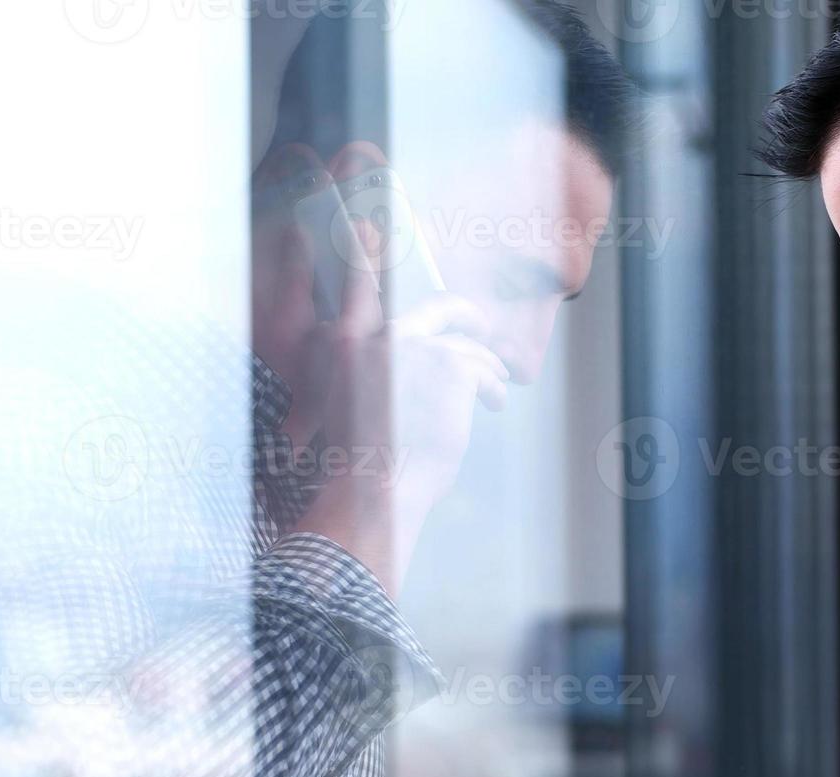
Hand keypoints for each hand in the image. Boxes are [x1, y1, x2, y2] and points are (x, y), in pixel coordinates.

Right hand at [294, 223, 507, 593]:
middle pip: (440, 308)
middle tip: (482, 328)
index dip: (360, 251)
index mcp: (345, 344)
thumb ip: (375, 372)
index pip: (356, 282)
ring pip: (471, 349)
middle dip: (469, 318)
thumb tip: (414, 362)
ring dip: (486, 372)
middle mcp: (378, 336)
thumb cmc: (363, 463)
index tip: (361, 222)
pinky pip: (485, 372)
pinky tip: (493, 407)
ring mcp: (415, 348)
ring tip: (493, 393)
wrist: (371, 490)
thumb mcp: (350, 407)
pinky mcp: (448, 366)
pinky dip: (493, 391)